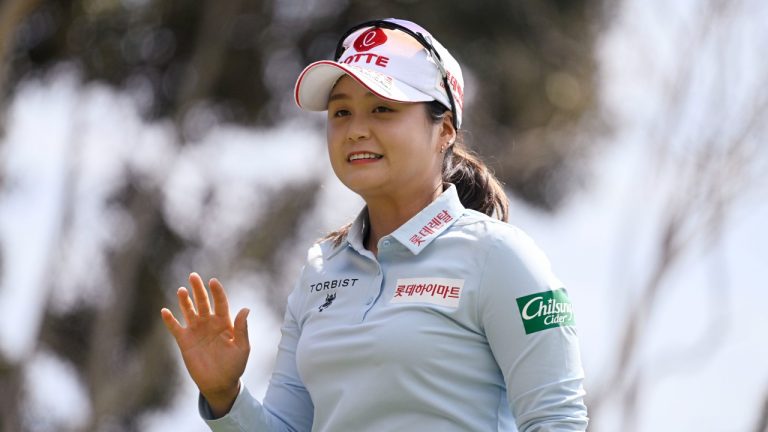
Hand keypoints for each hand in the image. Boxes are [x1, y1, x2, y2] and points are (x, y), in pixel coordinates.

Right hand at [160, 273, 249, 416]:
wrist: (220, 383)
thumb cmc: (234, 366)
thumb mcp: (242, 348)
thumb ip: (242, 329)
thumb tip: (245, 309)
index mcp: (225, 323)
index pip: (220, 303)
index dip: (217, 292)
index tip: (213, 281)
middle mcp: (209, 323)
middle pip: (203, 302)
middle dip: (198, 289)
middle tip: (193, 276)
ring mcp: (196, 331)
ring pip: (189, 311)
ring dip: (185, 301)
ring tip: (181, 290)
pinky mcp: (185, 342)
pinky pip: (176, 328)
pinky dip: (170, 320)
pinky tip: (164, 311)